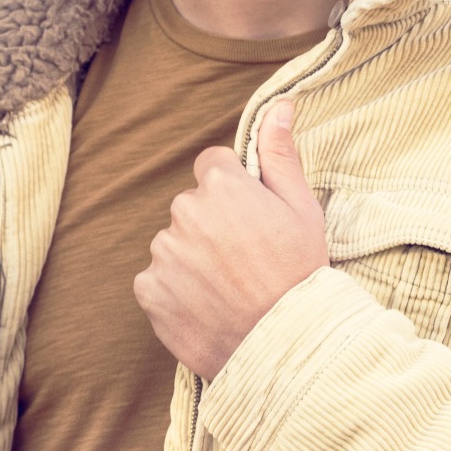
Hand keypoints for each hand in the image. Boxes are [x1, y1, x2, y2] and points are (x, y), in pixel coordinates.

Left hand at [134, 100, 328, 378]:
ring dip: (193, 258)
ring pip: (174, 244)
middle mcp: (184, 212)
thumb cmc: (299, 274)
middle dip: (212, 224)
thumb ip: (280, 153)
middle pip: (192, 206)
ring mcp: (163, 253)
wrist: (284, 346)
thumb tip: (279, 104)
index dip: (234, 191)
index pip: (212, 167)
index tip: (252, 220)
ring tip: (229, 288)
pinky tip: (207, 306)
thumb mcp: (301, 208)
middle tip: (246, 260)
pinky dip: (176, 291)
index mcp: (221, 185)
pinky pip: (157, 281)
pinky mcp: (149, 291)